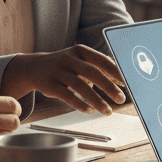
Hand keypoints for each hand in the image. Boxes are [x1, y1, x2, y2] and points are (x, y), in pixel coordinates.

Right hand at [1, 45, 126, 114]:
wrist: (34, 67)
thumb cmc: (65, 65)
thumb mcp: (80, 59)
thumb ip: (99, 66)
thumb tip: (122, 77)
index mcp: (80, 50)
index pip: (102, 60)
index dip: (115, 71)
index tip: (127, 83)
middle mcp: (69, 58)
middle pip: (93, 73)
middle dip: (109, 87)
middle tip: (122, 99)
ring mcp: (58, 71)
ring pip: (81, 87)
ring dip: (97, 101)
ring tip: (108, 111)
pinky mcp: (49, 85)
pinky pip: (67, 96)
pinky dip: (80, 105)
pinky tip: (90, 111)